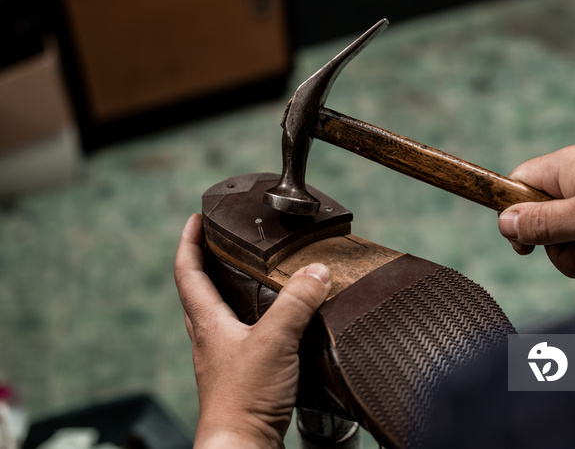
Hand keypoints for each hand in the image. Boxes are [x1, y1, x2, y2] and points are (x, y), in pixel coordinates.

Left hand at [174, 214, 331, 447]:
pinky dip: (249, 318)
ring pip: (217, 313)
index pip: (188, 270)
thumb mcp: (275, 341)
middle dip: (205, 261)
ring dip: (226, 289)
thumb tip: (316, 272)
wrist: (242, 446)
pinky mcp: (239, 374)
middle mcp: (210, 337)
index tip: (196, 219)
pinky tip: (272, 324)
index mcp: (209, 321)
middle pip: (197, 290)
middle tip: (222, 242)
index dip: (189, 241)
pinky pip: (239, 335)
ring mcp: (222, 357)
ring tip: (248, 276)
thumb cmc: (244, 400)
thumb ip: (296, 303)